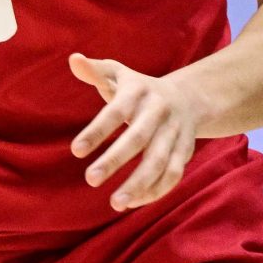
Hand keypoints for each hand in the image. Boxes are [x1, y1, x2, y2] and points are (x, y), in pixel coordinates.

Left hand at [68, 52, 206, 210]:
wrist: (188, 96)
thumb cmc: (139, 88)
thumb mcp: (118, 74)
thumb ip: (95, 71)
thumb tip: (74, 59)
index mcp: (139, 92)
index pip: (115, 112)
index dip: (97, 131)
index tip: (75, 151)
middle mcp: (160, 112)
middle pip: (139, 139)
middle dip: (115, 160)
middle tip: (90, 179)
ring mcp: (176, 132)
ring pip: (160, 161)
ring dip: (140, 184)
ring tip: (115, 203)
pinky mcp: (186, 150)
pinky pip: (174, 174)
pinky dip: (156, 191)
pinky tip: (133, 202)